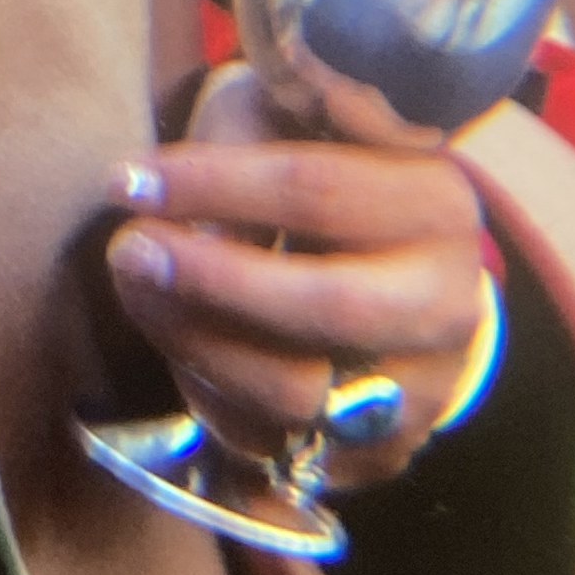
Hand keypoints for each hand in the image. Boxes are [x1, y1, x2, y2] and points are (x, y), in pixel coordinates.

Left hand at [99, 65, 486, 492]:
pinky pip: (278, 442)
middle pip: (327, 304)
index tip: (131, 178)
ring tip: (138, 290)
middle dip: (211, 278)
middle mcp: (448, 302)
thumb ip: (256, 132)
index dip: (214, 185)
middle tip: (127, 248)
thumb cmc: (310, 175)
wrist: (372, 268)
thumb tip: (206, 158)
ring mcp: (422, 387)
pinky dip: (212, 398)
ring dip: (196, 340)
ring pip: (297, 389)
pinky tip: (180, 344)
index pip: (318, 190)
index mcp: (438, 202)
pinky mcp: (378, 452)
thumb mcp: (286, 123)